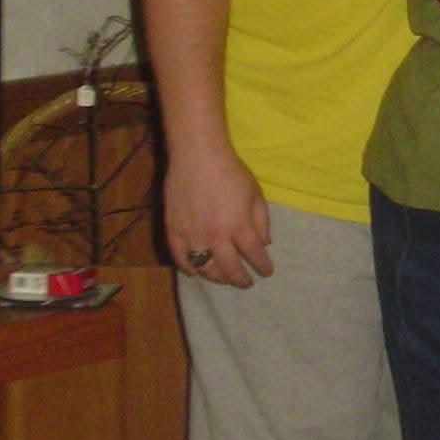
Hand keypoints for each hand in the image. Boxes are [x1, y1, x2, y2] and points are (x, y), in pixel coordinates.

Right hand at [164, 146, 273, 286]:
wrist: (197, 156)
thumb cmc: (231, 172)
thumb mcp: (255, 194)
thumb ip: (261, 221)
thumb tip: (264, 244)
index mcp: (239, 226)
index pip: (254, 255)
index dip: (262, 266)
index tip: (267, 272)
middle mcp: (216, 236)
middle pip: (230, 269)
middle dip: (240, 280)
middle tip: (246, 283)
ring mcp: (192, 236)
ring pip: (205, 268)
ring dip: (216, 277)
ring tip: (224, 278)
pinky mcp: (173, 231)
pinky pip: (180, 258)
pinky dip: (189, 268)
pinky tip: (196, 272)